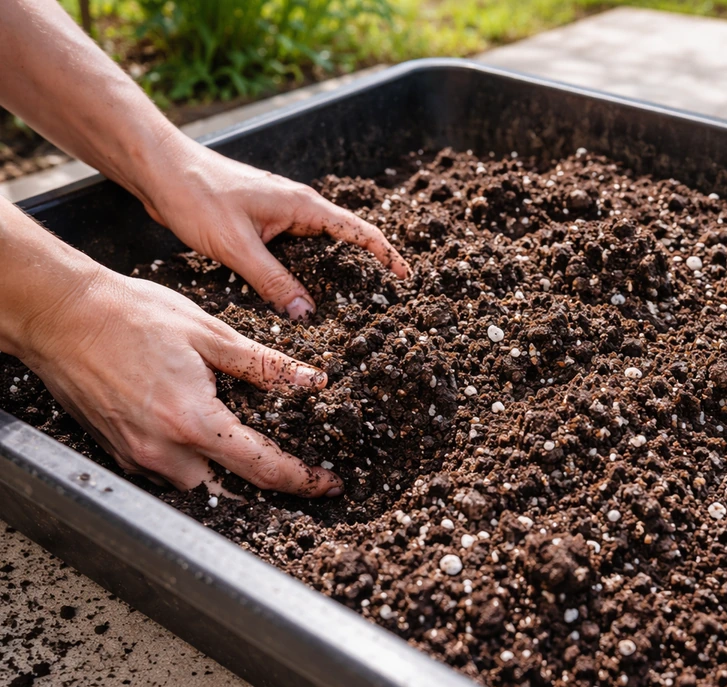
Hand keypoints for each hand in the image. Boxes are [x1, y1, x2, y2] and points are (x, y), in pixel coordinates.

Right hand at [17, 261, 341, 495]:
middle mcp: (162, 450)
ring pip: (195, 482)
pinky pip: (164, 470)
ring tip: (245, 442)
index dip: (301, 480)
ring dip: (222, 469)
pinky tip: (198, 430)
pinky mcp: (117, 452)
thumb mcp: (209, 333)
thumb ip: (264, 365)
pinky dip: (189, 458)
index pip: (261, 468)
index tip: (327, 485)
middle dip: (262, 481)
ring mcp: (135, 456)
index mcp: (193, 421)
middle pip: (229, 486)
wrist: (59, 315)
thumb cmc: (130, 316)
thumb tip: (311, 381)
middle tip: (293, 466)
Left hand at [142, 142, 408, 319]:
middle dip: (361, 269)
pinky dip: (296, 272)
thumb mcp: (238, 247)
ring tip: (339, 307)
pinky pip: (289, 251)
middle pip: (342, 242)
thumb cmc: (196, 195)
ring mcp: (278, 215)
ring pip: (313, 249)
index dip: (386, 255)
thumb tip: (308, 314)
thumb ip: (274, 282)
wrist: (158, 169)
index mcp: (303, 205)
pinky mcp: (259, 223)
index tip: (406, 277)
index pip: (359, 231)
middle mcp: (297, 207)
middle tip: (375, 303)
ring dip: (325, 274)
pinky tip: (291, 294)